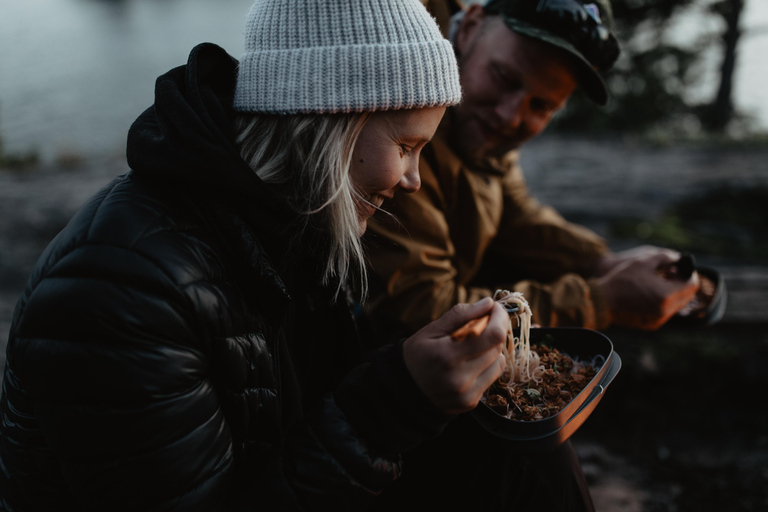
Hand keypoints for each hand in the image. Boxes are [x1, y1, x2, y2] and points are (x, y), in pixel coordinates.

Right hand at [402, 298, 507, 414]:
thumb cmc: (417, 355)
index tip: (495, 309)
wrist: (403, 390)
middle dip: (493, 332)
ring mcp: (467, 394)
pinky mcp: (471, 403)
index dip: (500, 318)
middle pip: (497, 348)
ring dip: (490, 351)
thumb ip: (460, 315)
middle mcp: (460, 379)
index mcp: (448, 355)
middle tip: (479, 325)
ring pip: (498, 364)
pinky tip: (468, 365)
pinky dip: (485, 367)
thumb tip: (488, 303)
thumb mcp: (431, 330)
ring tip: (471, 348)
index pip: (493, 336)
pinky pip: (491, 378)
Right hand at [595, 246, 699, 329]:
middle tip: (671, 273)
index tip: (684, 268)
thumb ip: (664, 257)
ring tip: (659, 282)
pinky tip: (650, 293)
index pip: (692, 285)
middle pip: (687, 296)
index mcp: (666, 295)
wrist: (602, 301)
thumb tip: (677, 258)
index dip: (690, 274)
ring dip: (673, 293)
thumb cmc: (621, 280)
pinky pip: (666, 311)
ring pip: (677, 305)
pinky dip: (664, 301)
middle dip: (682, 283)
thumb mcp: (643, 262)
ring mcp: (659, 320)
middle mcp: (665, 311)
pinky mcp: (652, 324)